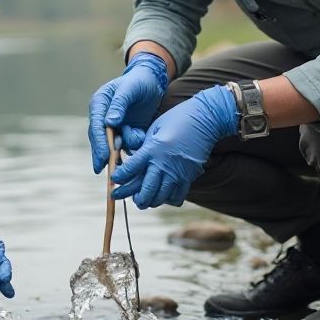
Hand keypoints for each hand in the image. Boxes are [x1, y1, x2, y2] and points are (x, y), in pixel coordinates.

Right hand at [87, 52, 169, 173]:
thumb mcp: (129, 89)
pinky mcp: (126, 130)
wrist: (152, 80)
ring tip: (137, 138)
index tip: (102, 158)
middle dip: (104, 154)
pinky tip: (140, 141)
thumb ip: (119, 105)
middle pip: (101, 139)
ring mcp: (115, 125)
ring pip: (115, 144)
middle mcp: (104, 116)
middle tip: (105, 169)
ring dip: (125, 146)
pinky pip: (127, 144)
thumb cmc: (139, 81)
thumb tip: (110, 123)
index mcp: (99, 104)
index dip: (99, 144)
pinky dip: (134, 145)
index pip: (96, 126)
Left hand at [111, 85, 238, 208]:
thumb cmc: (177, 119)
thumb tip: (132, 162)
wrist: (205, 119)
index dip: (119, 178)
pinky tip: (161, 196)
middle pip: (145, 191)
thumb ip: (143, 147)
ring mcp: (178, 173)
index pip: (131, 170)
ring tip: (140, 199)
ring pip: (159, 198)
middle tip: (120, 195)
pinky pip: (176, 197)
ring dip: (147, 201)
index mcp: (152, 149)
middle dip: (130, 196)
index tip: (114, 179)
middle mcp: (164, 164)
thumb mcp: (154, 129)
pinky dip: (166, 200)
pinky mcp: (189, 177)